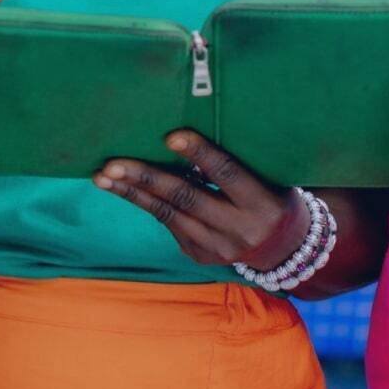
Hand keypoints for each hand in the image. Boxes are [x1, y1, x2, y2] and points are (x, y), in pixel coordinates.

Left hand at [94, 131, 304, 266]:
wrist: (286, 249)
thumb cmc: (274, 195)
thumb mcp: (268, 177)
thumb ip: (237, 160)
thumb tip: (186, 132)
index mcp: (261, 203)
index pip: (227, 174)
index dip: (199, 154)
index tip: (171, 136)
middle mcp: (238, 229)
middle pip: (186, 198)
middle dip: (146, 178)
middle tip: (112, 163)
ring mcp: (217, 248)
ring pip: (167, 215)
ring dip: (131, 193)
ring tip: (102, 177)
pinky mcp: (200, 255)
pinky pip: (168, 224)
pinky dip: (145, 203)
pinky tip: (122, 187)